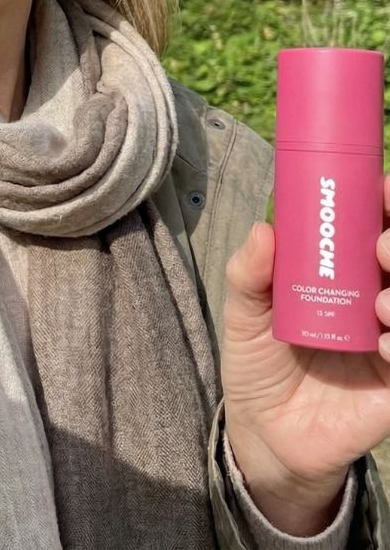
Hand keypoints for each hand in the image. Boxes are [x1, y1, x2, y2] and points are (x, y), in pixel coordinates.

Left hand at [222, 179, 389, 535]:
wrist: (264, 431)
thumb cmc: (259, 360)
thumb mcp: (244, 313)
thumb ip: (248, 274)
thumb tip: (262, 229)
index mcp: (345, 275)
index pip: (376, 231)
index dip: (386, 206)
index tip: (383, 189)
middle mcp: (377, 301)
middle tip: (383, 245)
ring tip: (384, 304)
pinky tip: (386, 346)